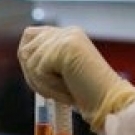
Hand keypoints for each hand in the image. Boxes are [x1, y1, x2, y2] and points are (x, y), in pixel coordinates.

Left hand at [18, 26, 134, 130]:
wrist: (110, 102)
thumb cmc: (89, 94)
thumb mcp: (64, 72)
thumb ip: (46, 61)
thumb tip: (23, 57)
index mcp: (69, 35)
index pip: (30, 36)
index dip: (28, 59)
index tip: (39, 79)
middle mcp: (66, 33)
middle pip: (25, 48)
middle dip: (31, 74)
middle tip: (52, 89)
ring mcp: (65, 38)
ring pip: (29, 61)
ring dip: (42, 83)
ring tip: (64, 90)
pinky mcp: (63, 48)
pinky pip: (38, 71)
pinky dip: (48, 87)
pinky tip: (68, 89)